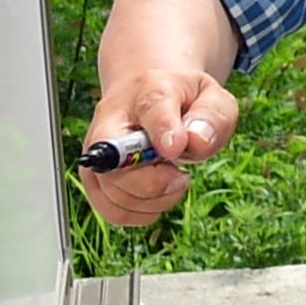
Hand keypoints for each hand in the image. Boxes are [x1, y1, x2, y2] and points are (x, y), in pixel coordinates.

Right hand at [78, 62, 237, 227]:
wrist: (146, 95)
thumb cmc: (182, 100)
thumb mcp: (212, 96)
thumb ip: (212, 116)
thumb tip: (196, 140)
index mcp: (149, 91)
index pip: (153, 107)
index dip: (162, 129)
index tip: (175, 148)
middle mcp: (111, 121)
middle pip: (117, 163)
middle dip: (156, 182)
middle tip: (179, 175)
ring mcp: (97, 152)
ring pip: (114, 194)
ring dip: (154, 200)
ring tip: (171, 179)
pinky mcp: (93, 178)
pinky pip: (113, 211)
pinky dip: (142, 213)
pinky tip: (156, 196)